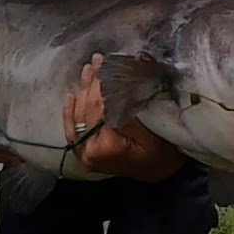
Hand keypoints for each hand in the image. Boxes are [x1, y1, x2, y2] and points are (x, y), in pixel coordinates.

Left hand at [62, 53, 186, 181]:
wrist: (163, 174)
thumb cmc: (163, 152)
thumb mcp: (151, 131)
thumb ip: (129, 109)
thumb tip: (116, 83)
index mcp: (104, 146)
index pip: (98, 106)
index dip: (100, 82)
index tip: (104, 61)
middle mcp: (89, 152)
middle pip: (87, 109)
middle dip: (92, 83)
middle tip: (97, 59)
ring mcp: (85, 155)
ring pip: (79, 116)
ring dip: (83, 91)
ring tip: (88, 69)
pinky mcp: (86, 153)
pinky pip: (73, 130)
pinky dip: (70, 112)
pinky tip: (70, 95)